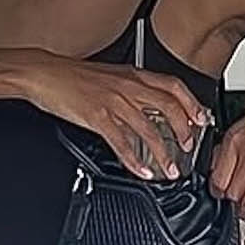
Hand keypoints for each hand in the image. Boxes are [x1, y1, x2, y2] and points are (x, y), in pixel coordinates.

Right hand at [21, 53, 211, 181]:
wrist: (43, 72)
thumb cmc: (72, 76)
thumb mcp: (109, 76)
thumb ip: (130, 88)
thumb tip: (146, 103)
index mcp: (132, 75)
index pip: (173, 86)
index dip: (191, 103)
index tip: (201, 119)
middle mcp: (128, 86)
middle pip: (169, 107)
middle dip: (184, 130)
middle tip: (189, 147)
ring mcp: (114, 101)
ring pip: (149, 129)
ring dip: (163, 153)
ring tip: (170, 169)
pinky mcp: (97, 117)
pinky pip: (122, 142)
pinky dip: (134, 160)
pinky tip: (141, 171)